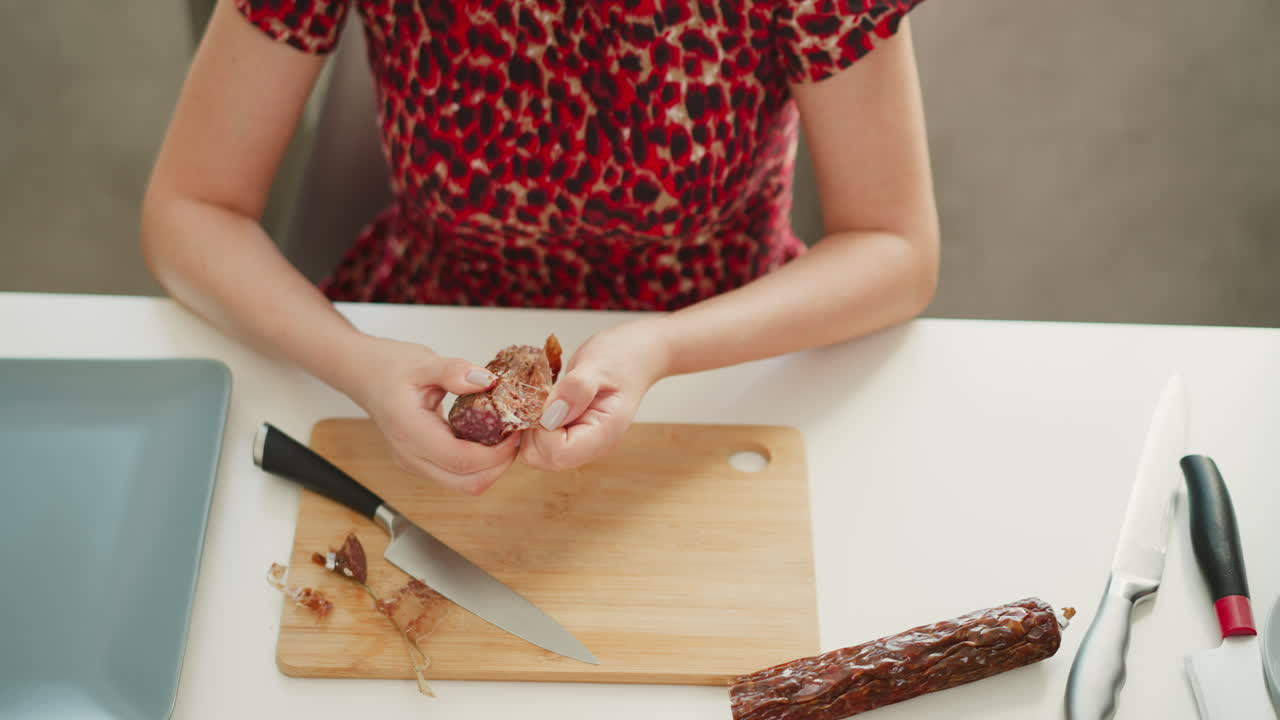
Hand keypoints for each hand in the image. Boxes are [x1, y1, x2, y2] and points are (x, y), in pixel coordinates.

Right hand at [343, 336, 519, 494]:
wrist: (364, 374)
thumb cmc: (388, 368)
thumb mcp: (423, 361)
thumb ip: (453, 371)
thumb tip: (486, 381)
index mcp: (410, 431)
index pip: (461, 460)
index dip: (496, 453)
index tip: (514, 432)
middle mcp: (411, 456)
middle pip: (466, 484)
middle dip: (498, 465)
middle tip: (514, 436)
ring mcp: (414, 463)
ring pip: (463, 484)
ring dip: (490, 467)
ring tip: (503, 436)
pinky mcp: (421, 463)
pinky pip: (456, 475)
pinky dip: (478, 463)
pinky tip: (487, 437)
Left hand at [519, 321, 669, 470]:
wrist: (634, 356)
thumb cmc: (621, 357)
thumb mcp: (598, 364)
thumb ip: (577, 388)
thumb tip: (550, 414)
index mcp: (603, 434)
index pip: (558, 452)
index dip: (541, 430)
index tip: (543, 400)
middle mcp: (590, 445)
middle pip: (543, 458)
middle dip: (530, 431)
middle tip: (538, 397)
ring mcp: (578, 441)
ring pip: (536, 452)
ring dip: (529, 426)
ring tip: (541, 396)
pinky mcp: (567, 433)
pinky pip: (538, 439)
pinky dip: (531, 422)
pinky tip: (541, 401)